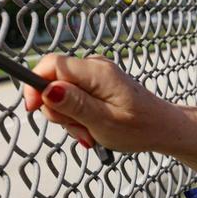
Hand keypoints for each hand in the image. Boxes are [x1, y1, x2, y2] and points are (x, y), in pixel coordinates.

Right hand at [22, 54, 174, 152]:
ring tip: (91, 133)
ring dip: (70, 119)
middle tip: (81, 131)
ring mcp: (95, 75)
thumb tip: (47, 89)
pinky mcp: (96, 84)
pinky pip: (73, 98)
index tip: (33, 109)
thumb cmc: (140, 128)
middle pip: (52, 81)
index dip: (35, 85)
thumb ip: (74, 105)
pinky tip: (92, 129)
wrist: (163, 129)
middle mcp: (94, 67)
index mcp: (97, 72)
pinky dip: (77, 117)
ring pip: (61, 94)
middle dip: (58, 111)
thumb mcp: (104, 122)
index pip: (51, 64)